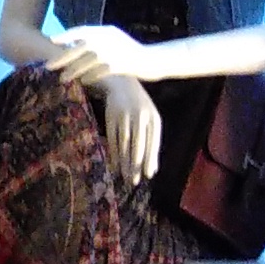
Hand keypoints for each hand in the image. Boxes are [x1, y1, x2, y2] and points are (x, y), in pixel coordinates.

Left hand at [50, 25, 149, 87]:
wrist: (151, 60)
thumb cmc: (130, 50)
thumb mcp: (115, 37)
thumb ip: (97, 37)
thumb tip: (74, 43)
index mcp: (105, 31)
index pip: (81, 31)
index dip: (65, 35)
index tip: (52, 40)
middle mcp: (107, 39)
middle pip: (79, 48)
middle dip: (62, 58)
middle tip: (48, 66)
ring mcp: (112, 53)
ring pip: (85, 63)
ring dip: (72, 71)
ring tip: (63, 78)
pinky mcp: (116, 66)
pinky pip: (96, 73)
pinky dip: (88, 78)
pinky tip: (82, 82)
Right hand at [96, 70, 159, 189]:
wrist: (121, 82)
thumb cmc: (139, 106)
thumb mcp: (149, 119)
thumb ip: (152, 142)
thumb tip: (153, 169)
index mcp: (153, 118)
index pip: (153, 142)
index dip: (150, 159)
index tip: (148, 175)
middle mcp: (140, 117)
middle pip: (138, 145)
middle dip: (136, 164)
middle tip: (134, 181)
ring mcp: (125, 116)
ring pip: (124, 144)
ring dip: (124, 162)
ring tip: (125, 177)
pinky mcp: (111, 116)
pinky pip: (112, 139)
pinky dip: (114, 153)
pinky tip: (115, 165)